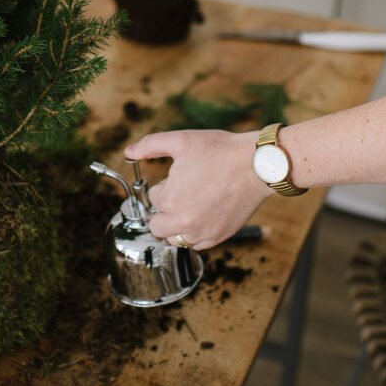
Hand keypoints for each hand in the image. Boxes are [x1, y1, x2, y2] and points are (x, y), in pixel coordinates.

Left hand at [124, 128, 270, 249]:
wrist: (257, 165)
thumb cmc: (220, 151)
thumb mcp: (180, 141)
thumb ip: (150, 146)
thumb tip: (128, 152)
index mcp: (170, 199)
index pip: (153, 199)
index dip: (163, 186)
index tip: (178, 177)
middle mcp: (184, 222)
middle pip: (157, 226)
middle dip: (163, 210)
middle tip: (179, 194)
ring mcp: (202, 232)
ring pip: (175, 239)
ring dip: (176, 225)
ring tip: (191, 204)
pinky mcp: (219, 237)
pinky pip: (196, 245)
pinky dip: (195, 233)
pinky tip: (204, 214)